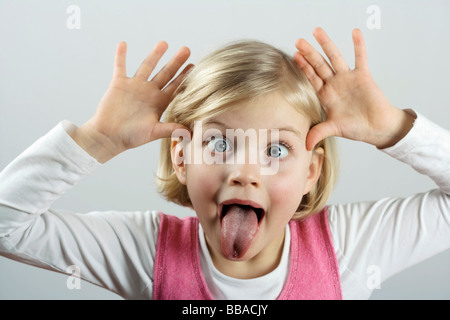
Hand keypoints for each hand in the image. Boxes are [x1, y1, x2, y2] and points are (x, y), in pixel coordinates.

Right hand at [72, 41, 191, 162]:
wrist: (108, 137)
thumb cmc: (131, 137)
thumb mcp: (153, 132)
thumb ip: (170, 129)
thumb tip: (189, 132)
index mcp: (159, 103)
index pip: (175, 87)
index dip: (184, 77)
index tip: (195, 66)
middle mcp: (148, 92)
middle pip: (165, 73)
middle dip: (176, 62)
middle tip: (186, 49)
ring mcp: (134, 86)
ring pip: (146, 66)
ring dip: (155, 54)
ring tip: (164, 43)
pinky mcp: (119, 84)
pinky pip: (120, 66)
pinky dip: (121, 55)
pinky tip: (123, 43)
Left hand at [294, 27, 413, 150]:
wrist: (377, 128)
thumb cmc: (356, 128)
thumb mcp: (334, 129)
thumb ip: (319, 133)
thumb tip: (306, 145)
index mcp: (326, 95)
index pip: (311, 78)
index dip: (303, 67)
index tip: (294, 56)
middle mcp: (335, 84)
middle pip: (319, 65)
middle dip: (309, 53)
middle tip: (298, 41)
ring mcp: (348, 79)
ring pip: (335, 58)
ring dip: (326, 44)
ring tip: (317, 31)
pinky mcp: (363, 77)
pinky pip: (360, 58)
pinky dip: (358, 45)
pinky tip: (354, 32)